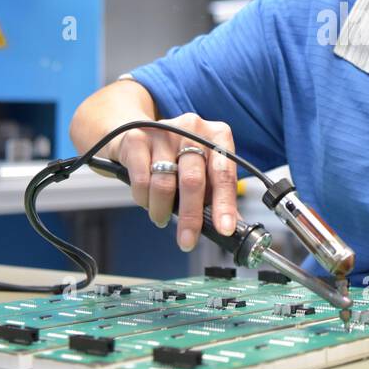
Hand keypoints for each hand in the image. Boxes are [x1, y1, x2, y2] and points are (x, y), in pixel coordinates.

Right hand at [106, 113, 238, 251]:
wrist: (136, 134)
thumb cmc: (177, 156)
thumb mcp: (204, 169)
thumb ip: (217, 194)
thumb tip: (231, 227)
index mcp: (218, 135)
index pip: (224, 174)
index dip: (225, 204)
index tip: (224, 229)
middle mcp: (193, 128)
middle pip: (193, 180)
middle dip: (191, 217)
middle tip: (187, 240)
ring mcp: (164, 131)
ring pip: (164, 183)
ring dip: (162, 210)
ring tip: (161, 218)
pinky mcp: (137, 138)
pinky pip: (141, 180)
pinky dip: (144, 199)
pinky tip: (147, 202)